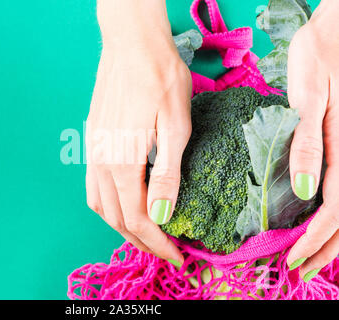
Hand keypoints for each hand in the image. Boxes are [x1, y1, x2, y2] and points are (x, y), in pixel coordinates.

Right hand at [85, 0, 190, 263]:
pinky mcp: (93, 142)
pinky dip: (109, 205)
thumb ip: (166, 175)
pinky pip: (94, 186)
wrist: (132, 45)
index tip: (178, 256)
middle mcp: (101, 162)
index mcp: (123, 162)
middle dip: (141, 240)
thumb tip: (163, 215)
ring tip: (146, 234)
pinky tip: (124, 203)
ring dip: (122, 225)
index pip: (138, 218)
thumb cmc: (160, 79)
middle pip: (116, 217)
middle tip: (165, 251)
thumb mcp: (175, 127)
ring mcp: (93, 152)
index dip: (158, 243)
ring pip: (100, 205)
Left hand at [287, 0, 338, 281]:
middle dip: (326, 249)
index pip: (335, 210)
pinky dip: (335, 214)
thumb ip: (308, 142)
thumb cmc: (323, 55)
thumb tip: (306, 188)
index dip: (316, 240)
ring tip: (312, 258)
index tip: (294, 260)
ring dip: (334, 238)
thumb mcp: (311, 96)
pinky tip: (321, 220)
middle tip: (301, 271)